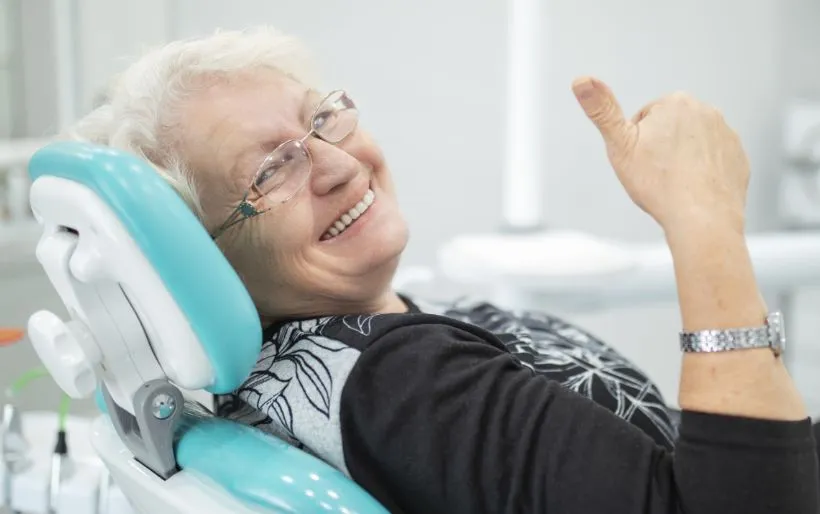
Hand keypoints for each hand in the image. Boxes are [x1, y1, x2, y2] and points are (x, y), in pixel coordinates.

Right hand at [571, 77, 749, 236]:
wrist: (701, 218)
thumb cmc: (658, 183)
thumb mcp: (620, 145)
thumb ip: (601, 110)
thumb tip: (580, 80)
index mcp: (676, 102)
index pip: (645, 119)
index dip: (637, 143)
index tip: (641, 161)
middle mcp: (706, 111)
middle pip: (670, 129)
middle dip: (660, 148)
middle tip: (655, 173)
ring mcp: (726, 134)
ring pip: (691, 145)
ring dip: (681, 160)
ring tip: (674, 183)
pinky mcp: (738, 157)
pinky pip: (712, 161)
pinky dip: (701, 173)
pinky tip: (693, 189)